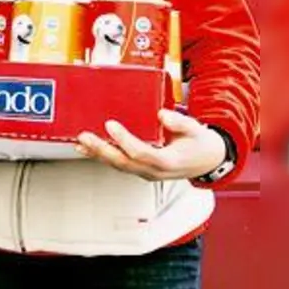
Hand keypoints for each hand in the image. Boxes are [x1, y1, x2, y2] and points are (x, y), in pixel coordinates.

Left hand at [75, 110, 226, 181]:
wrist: (207, 161)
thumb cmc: (201, 145)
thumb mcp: (196, 130)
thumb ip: (180, 122)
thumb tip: (162, 115)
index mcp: (168, 162)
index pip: (141, 153)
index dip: (124, 140)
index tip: (111, 125)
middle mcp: (155, 171)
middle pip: (124, 163)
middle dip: (102, 151)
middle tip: (85, 137)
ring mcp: (147, 173)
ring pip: (119, 166)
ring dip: (98, 155)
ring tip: (81, 143)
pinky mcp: (141, 170)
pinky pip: (120, 165)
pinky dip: (103, 157)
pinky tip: (88, 150)